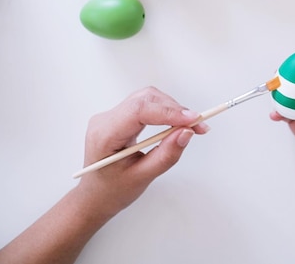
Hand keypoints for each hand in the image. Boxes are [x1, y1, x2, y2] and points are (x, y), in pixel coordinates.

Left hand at [0, 87, 210, 263]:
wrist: (95, 196)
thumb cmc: (113, 191)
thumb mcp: (142, 177)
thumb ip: (165, 155)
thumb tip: (187, 133)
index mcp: (105, 134)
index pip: (139, 111)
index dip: (169, 112)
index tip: (194, 120)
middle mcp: (106, 119)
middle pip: (146, 99)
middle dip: (175, 109)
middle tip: (199, 126)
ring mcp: (112, 116)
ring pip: (148, 98)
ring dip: (172, 109)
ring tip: (191, 126)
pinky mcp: (121, 117)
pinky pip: (146, 105)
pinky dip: (166, 111)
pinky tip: (177, 124)